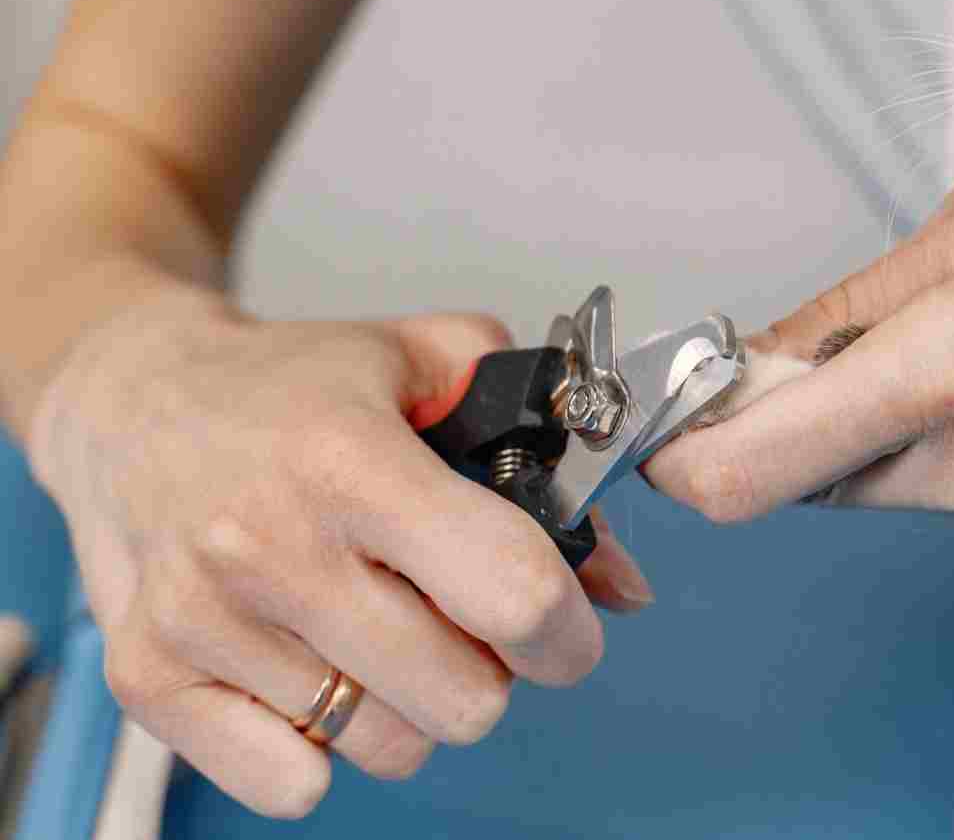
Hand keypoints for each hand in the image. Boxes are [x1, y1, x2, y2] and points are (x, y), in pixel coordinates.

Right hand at [24, 287, 650, 816]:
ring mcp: (202, 620)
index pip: (513, 593)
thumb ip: (550, 460)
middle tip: (462, 618)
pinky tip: (316, 666)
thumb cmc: (297, 384)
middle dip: (493, 669)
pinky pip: (291, 786)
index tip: (567, 626)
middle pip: (463, 700)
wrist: (135, 399)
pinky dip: (322, 747)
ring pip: (389, 748)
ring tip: (381, 627)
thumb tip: (622, 585)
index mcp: (351, 459)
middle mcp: (269, 545)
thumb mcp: (435, 363)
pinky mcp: (149, 679)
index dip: (568, 629)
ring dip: (410, 704)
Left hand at [649, 171, 953, 541]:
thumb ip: (859, 301)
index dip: (682, 452)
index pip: (752, 471)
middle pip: (808, 480)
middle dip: (795, 419)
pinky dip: (951, 440)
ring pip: (884, 483)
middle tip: (842, 344)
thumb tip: (758, 357)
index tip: (672, 410)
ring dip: (881, 425)